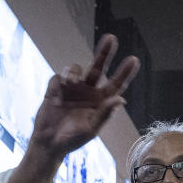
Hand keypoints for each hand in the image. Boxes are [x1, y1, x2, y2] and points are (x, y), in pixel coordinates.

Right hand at [30, 34, 139, 163]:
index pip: (115, 85)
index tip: (133, 60)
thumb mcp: (90, 129)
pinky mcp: (56, 88)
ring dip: (74, 71)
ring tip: (71, 82)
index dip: (124, 73)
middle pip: (98, 68)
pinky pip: (59, 76)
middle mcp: (88, 92)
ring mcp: (72, 89)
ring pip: (77, 68)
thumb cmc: (72, 140)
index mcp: (100, 102)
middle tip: (111, 38)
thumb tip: (120, 99)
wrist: (49, 144)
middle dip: (104, 53)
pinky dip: (60, 79)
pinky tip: (59, 92)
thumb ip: (104, 114)